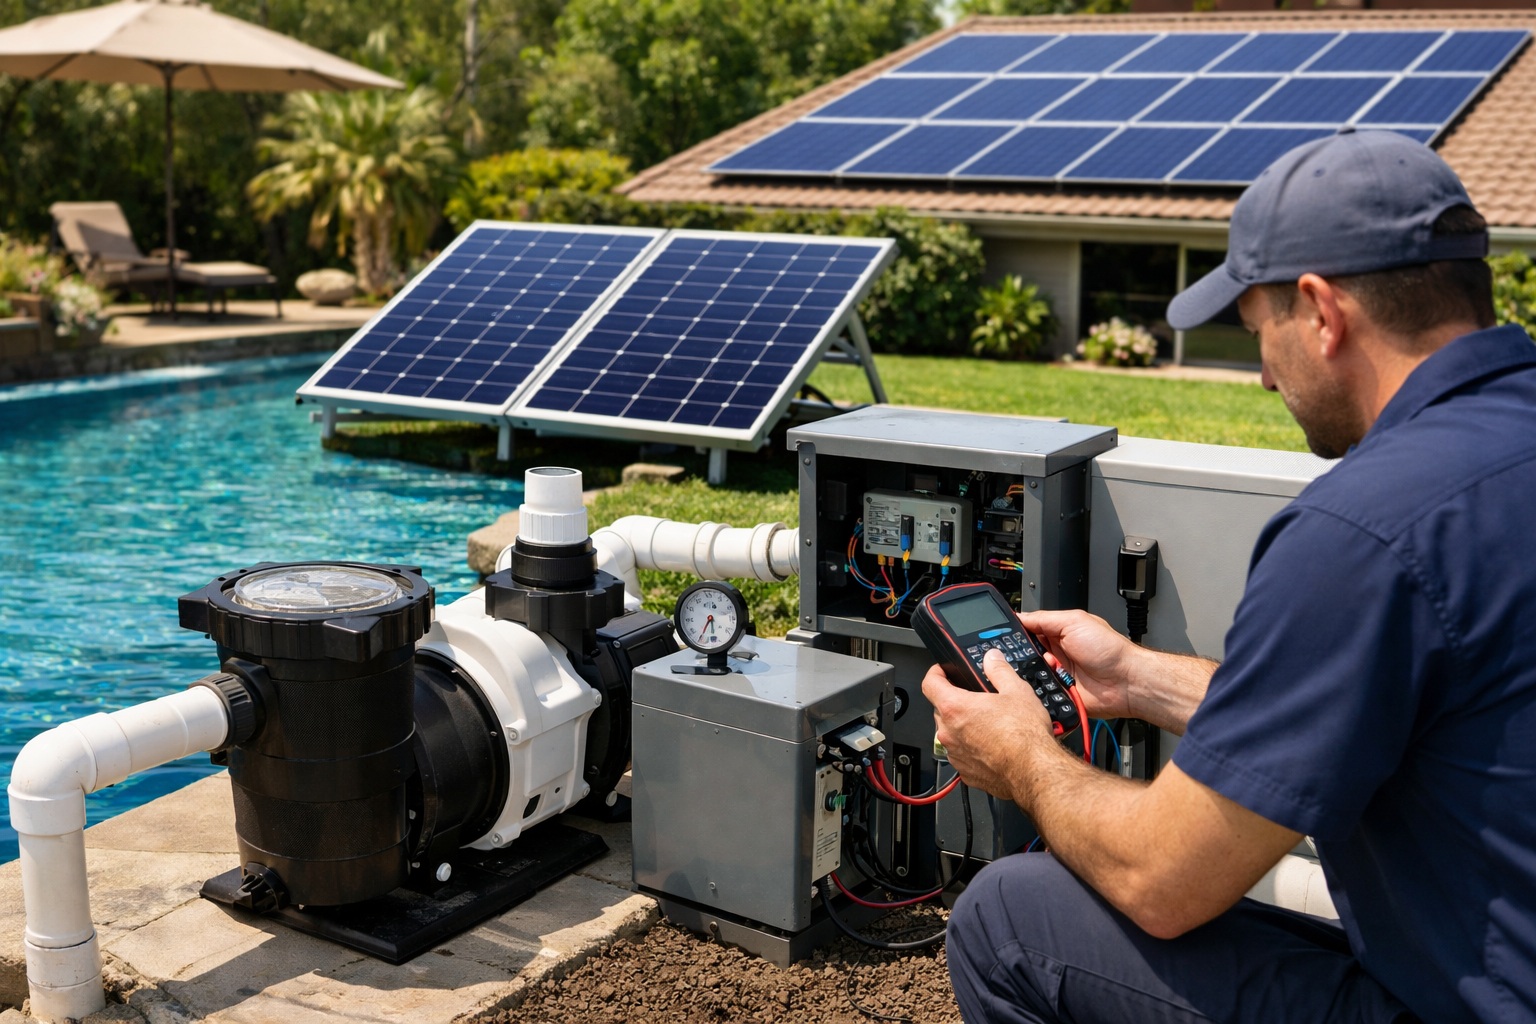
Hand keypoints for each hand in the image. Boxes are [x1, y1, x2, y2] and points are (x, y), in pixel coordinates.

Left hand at [921, 649, 1055, 800]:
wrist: (1033, 771)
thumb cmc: (1024, 735)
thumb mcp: (1017, 691)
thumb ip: (999, 670)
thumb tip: (992, 659)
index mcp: (955, 708)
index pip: (930, 684)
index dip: (935, 673)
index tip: (942, 671)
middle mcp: (949, 732)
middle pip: (941, 709)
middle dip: (955, 701)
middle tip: (977, 699)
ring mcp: (955, 754)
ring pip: (951, 734)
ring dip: (963, 727)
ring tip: (989, 724)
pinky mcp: (965, 772)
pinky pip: (962, 755)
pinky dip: (971, 749)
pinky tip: (992, 745)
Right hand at [1016, 609, 1138, 720]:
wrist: (1126, 682)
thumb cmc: (1110, 650)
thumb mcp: (1075, 621)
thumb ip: (1044, 618)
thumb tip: (1020, 616)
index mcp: (1057, 633)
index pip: (1027, 630)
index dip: (1014, 632)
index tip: (1003, 634)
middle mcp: (1055, 653)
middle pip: (1024, 654)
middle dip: (1022, 654)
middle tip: (1029, 653)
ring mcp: (1056, 675)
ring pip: (1028, 674)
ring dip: (1033, 671)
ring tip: (1049, 666)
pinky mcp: (1058, 694)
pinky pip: (1039, 693)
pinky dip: (1039, 689)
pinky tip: (1050, 683)